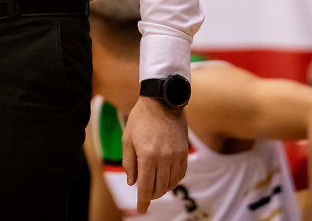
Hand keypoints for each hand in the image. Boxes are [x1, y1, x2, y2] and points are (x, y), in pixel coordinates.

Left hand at [124, 96, 187, 213]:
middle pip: (159, 187)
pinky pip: (181, 173)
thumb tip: (132, 182)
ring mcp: (176, 155)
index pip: (145, 186)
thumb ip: (129, 163)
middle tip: (146, 195)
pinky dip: (174, 180)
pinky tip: (167, 179)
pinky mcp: (184, 151)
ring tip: (156, 187)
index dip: (143, 201)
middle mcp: (163, 158)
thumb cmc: (141, 119)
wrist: (162, 101)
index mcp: (147, 155)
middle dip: (152, 195)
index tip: (142, 209)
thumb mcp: (127, 139)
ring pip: (171, 182)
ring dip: (163, 189)